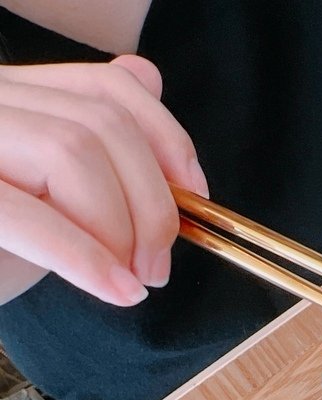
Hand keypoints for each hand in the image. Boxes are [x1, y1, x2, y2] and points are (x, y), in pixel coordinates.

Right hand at [0, 55, 207, 305]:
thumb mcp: (52, 195)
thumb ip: (91, 142)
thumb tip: (147, 79)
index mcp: (14, 97)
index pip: (110, 86)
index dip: (168, 138)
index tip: (196, 195)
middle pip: (101, 123)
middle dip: (153, 201)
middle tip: (158, 266)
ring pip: (72, 151)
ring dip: (122, 229)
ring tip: (132, 281)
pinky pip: (28, 215)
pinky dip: (85, 259)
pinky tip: (117, 291)